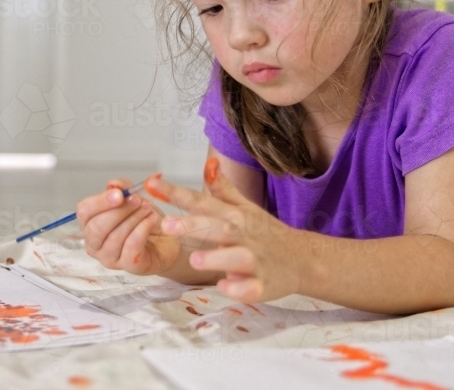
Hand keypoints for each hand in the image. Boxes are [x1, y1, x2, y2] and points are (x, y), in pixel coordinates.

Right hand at [76, 178, 181, 275]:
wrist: (168, 241)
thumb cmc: (144, 221)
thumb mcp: (133, 199)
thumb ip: (122, 189)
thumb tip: (113, 185)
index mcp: (91, 224)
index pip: (84, 212)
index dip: (100, 201)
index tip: (119, 193)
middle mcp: (95, 244)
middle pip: (96, 227)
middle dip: (118, 211)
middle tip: (137, 200)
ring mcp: (110, 259)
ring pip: (114, 237)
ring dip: (133, 218)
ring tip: (148, 208)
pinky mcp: (129, 267)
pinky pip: (132, 246)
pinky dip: (142, 229)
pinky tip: (151, 220)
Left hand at [145, 165, 306, 302]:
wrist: (302, 259)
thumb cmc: (265, 233)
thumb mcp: (245, 207)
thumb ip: (222, 189)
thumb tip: (209, 163)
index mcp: (235, 216)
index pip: (202, 201)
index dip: (175, 193)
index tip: (151, 185)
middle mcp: (244, 235)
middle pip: (218, 228)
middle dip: (193, 225)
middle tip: (167, 225)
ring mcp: (255, 261)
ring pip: (236, 258)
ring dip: (216, 258)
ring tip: (195, 259)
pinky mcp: (263, 285)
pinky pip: (250, 288)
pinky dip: (239, 288)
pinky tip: (225, 285)